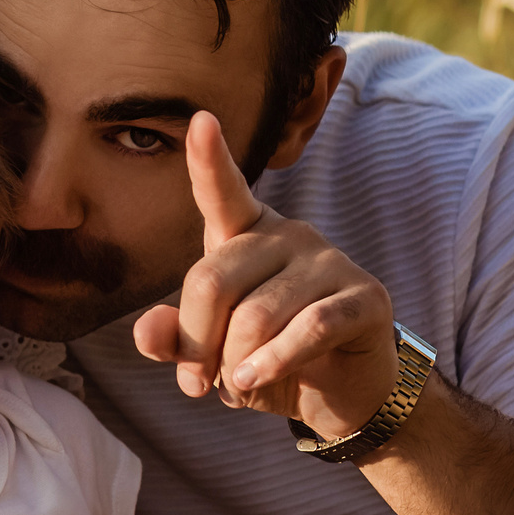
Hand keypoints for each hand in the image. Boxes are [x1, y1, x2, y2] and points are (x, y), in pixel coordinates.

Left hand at [132, 111, 397, 429]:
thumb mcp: (212, 354)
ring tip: (237, 388)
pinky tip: (255, 382)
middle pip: (214, 280)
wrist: (342, 395)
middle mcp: (288, 234)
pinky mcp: (365, 296)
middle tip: (196, 384)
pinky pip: (309, 328)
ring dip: (235, 365)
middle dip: (196, 342)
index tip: (200, 119)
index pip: (223, 192)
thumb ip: (176, 340)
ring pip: (258, 314)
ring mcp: (330, 261)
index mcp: (246, 235)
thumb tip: (148, 333)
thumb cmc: (269, 361)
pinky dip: (275, 362)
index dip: (209, 158)